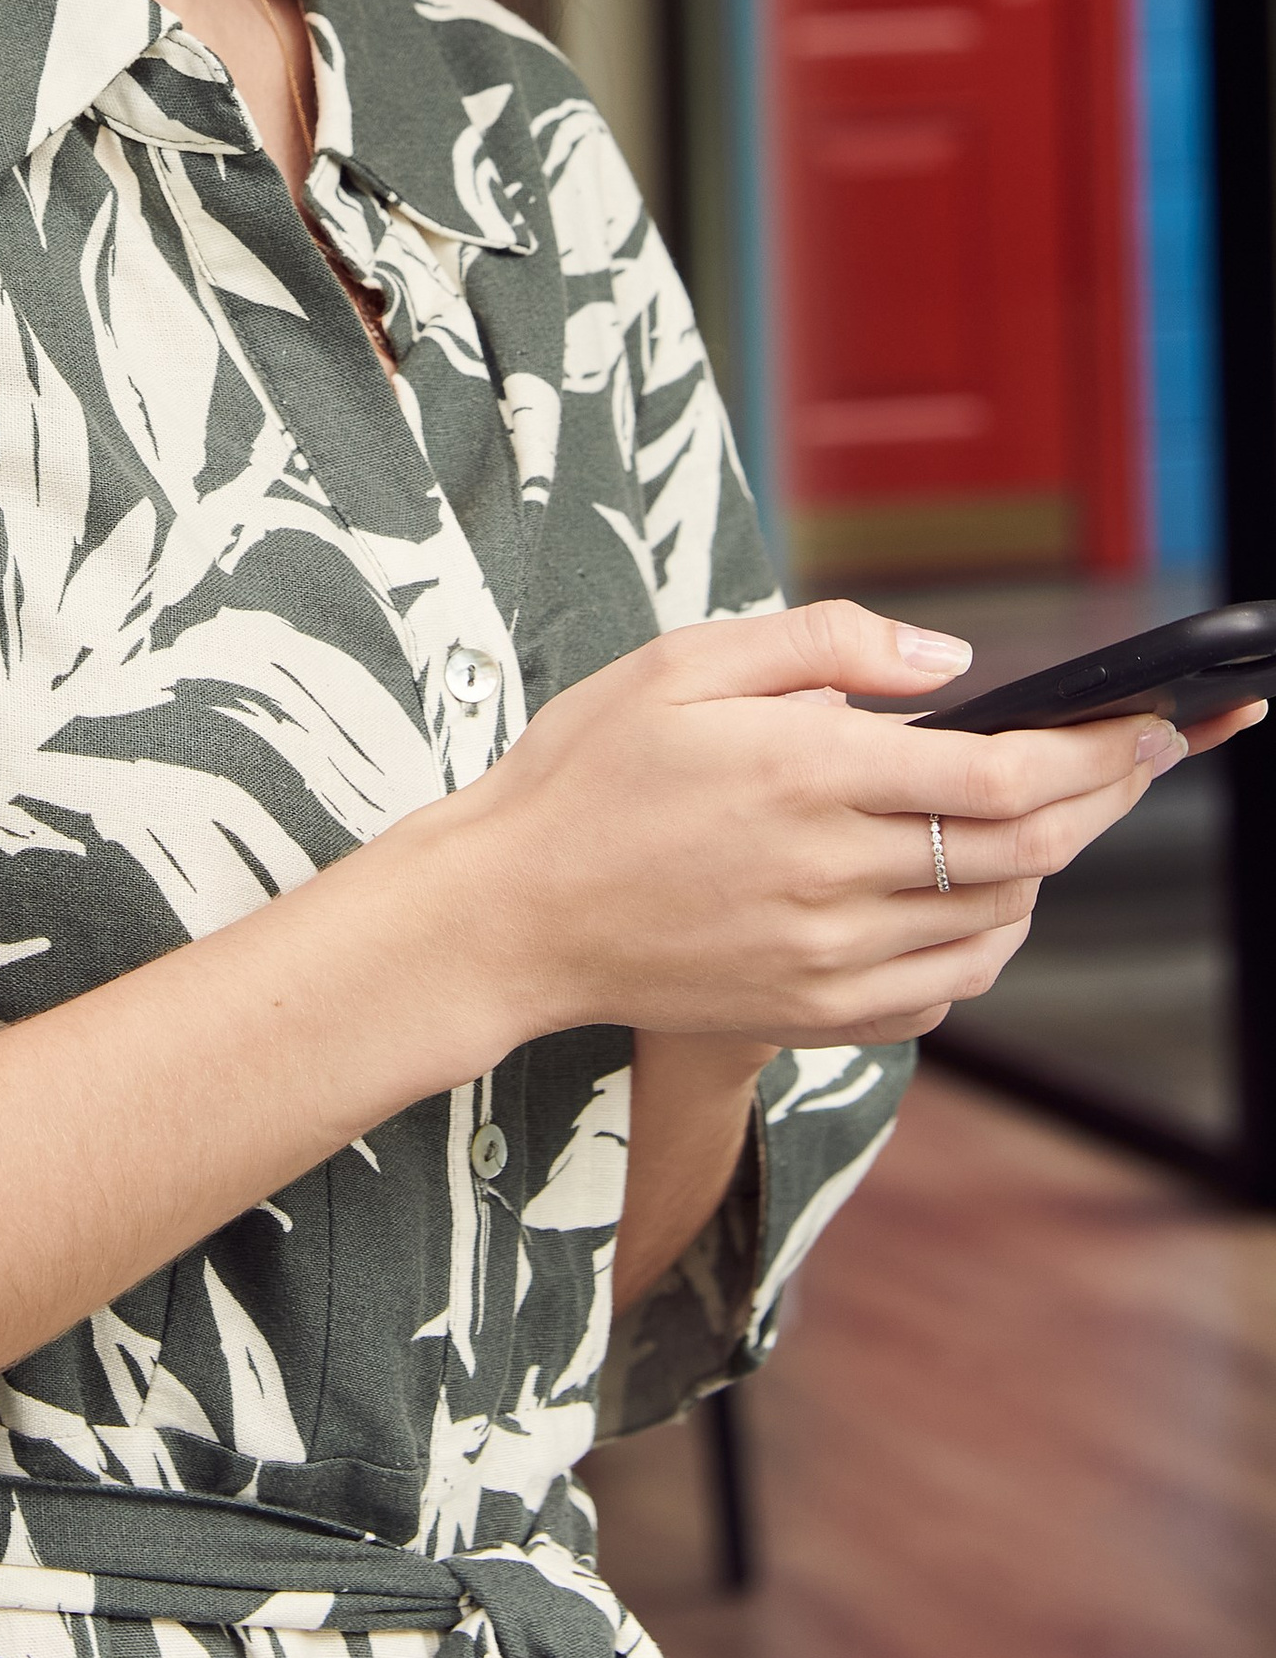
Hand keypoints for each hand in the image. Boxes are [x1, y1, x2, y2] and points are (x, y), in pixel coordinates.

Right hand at [449, 598, 1257, 1054]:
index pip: (1003, 776)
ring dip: (1046, 872)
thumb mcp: (683, 662)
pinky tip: (970, 899)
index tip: (1151, 726)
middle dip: (1102, 801)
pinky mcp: (813, 1014)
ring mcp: (826, 958)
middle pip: (1026, 853)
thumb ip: (824, 643)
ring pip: (999, 925)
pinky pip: (946, 989)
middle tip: (1135, 760)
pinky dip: (987, 942)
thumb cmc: (585, 773)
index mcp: (805, 773)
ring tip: (1045, 821)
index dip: (1097, 755)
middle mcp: (829, 874)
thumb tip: (949, 663)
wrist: (507, 913)